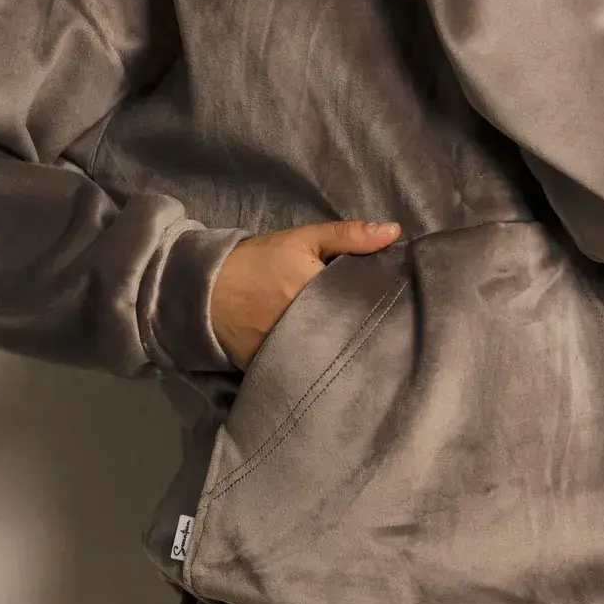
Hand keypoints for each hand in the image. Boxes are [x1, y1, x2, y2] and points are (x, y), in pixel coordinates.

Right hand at [210, 218, 402, 368]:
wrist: (206, 290)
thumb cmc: (258, 261)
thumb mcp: (303, 239)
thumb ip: (349, 235)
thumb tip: (394, 232)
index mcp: (317, 294)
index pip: (364, 304)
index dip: (382, 304)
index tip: (397, 302)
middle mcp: (306, 330)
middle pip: (352, 334)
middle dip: (367, 329)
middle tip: (388, 326)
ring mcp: (291, 354)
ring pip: (333, 354)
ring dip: (346, 348)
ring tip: (366, 344)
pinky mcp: (276, 370)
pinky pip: (308, 369)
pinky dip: (320, 362)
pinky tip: (334, 358)